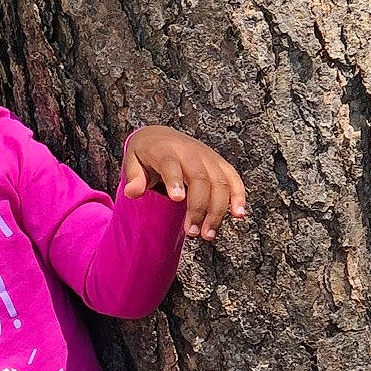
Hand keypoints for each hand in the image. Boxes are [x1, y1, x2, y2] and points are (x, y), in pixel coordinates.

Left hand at [122, 126, 246, 240]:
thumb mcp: (132, 161)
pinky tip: (238, 215)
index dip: (175, 180)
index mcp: (166, 150)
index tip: (177, 199)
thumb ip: (134, 177)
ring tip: (207, 234)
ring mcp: (208, 158)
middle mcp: (190, 152)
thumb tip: (133, 193)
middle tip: (191, 233)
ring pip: (219, 182)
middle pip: (200, 178)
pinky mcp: (220, 164)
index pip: (171, 164)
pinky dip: (239, 196)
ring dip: (217, 210)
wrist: (161, 136)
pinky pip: (233, 179)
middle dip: (198, 206)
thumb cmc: (146, 154)